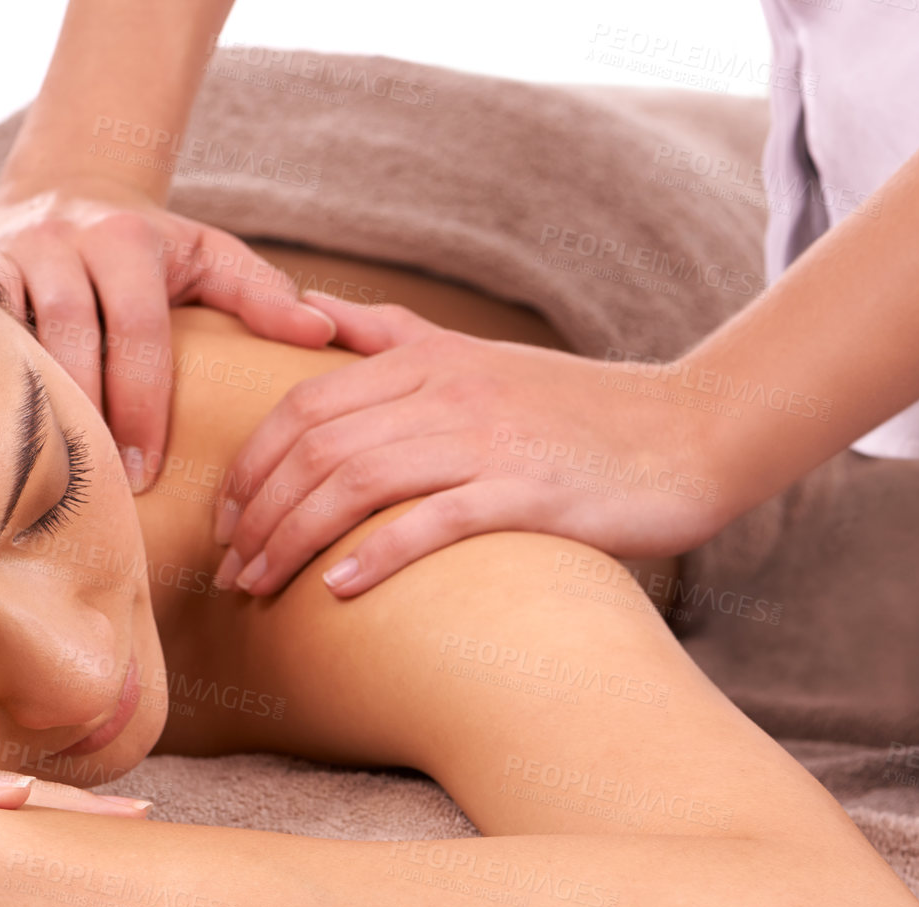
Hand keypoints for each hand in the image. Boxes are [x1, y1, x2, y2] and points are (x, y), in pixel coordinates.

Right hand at [0, 175, 336, 491]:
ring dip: (32, 405)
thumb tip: (322, 336)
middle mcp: (61, 239)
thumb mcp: (210, 256)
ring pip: (13, 335)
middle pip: (71, 333)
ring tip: (49, 473)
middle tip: (103, 487)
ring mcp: (5, 253)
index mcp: (127, 238)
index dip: (142, 404)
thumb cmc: (150, 247)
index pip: (138, 330)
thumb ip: (261, 295)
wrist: (64, 188)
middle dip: (89, 414)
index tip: (147, 472)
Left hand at [212, 293, 732, 596]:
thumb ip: (389, 332)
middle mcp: (447, 393)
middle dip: (258, 511)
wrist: (691, 433)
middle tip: (232, 566)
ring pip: (357, 482)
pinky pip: (432, 521)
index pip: (304, 406)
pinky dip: (375, 555)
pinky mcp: (527, 492)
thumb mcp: (475, 355)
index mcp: (427, 361)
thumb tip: (308, 305)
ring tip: (262, 584)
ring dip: (294, 539)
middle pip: (317, 447)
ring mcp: (486, 440)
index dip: (251, 463)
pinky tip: (337, 589)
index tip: (226, 516)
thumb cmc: (574, 410)